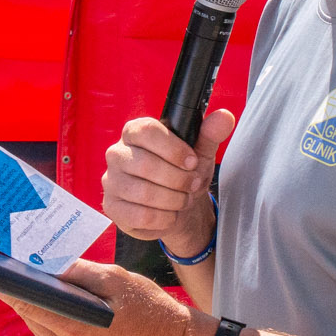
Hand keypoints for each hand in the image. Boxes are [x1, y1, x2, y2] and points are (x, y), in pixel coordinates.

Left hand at [2, 259, 203, 335]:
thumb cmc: (149, 307)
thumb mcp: (114, 278)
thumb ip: (77, 271)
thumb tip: (46, 263)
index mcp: (79, 331)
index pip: (30, 305)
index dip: (7, 286)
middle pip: (32, 317)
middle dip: (21, 293)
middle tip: (8, 268)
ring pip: (40, 329)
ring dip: (35, 307)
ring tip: (27, 281)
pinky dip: (50, 320)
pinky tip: (51, 302)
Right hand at [100, 109, 234, 256]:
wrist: (177, 206)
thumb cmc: (183, 173)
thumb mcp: (200, 152)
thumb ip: (210, 133)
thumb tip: (224, 117)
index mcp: (135, 132)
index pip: (146, 131)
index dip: (173, 148)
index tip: (192, 162)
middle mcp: (117, 154)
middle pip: (145, 164)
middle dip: (178, 179)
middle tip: (193, 185)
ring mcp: (111, 181)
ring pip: (143, 193)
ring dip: (173, 200)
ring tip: (183, 200)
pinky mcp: (112, 207)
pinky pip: (139, 216)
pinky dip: (163, 218)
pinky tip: (169, 214)